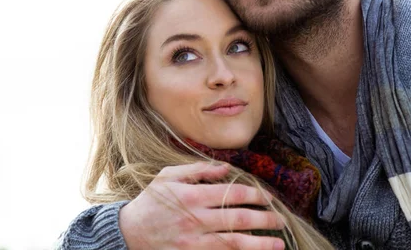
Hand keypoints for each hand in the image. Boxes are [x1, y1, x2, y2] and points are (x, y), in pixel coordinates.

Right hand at [119, 162, 285, 249]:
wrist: (128, 233)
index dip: (255, 195)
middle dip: (265, 219)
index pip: (233, 194)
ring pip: (234, 244)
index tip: (269, 198)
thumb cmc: (151, 201)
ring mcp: (194, 242)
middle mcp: (196, 219)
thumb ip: (198, 170)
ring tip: (278, 244)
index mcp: (193, 196)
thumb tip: (226, 167)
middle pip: (238, 219)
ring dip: (259, 244)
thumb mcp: (168, 176)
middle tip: (282, 220)